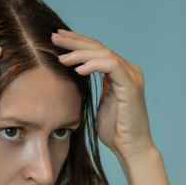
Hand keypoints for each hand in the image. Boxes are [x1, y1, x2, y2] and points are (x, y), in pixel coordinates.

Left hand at [52, 30, 153, 160]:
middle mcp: (128, 70)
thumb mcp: (99, 104)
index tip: (58, 39)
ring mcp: (131, 76)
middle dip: (75, 40)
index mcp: (120, 73)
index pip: (97, 50)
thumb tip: (76, 78)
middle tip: (54, 36)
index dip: (77, 42)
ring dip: (80, 53)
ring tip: (62, 58)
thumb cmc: (115, 132)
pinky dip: (93, 65)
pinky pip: (110, 65)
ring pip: (103, 53)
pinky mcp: (131, 85)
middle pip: (99, 47)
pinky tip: (78, 70)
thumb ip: (93, 89)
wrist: (131, 148)